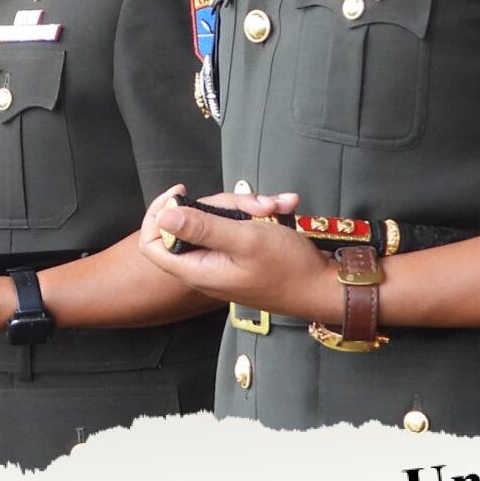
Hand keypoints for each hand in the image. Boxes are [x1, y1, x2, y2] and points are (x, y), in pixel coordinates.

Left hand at [135, 183, 332, 318]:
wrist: (327, 286)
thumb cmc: (290, 269)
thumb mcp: (245, 240)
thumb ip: (202, 227)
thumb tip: (163, 215)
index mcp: (199, 270)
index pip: (152, 245)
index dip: (158, 216)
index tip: (179, 193)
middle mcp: (208, 266)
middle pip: (191, 223)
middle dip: (223, 205)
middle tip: (255, 204)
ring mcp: (226, 260)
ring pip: (220, 219)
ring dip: (248, 206)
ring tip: (276, 206)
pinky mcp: (244, 253)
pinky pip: (241, 225)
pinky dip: (261, 214)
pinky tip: (283, 207)